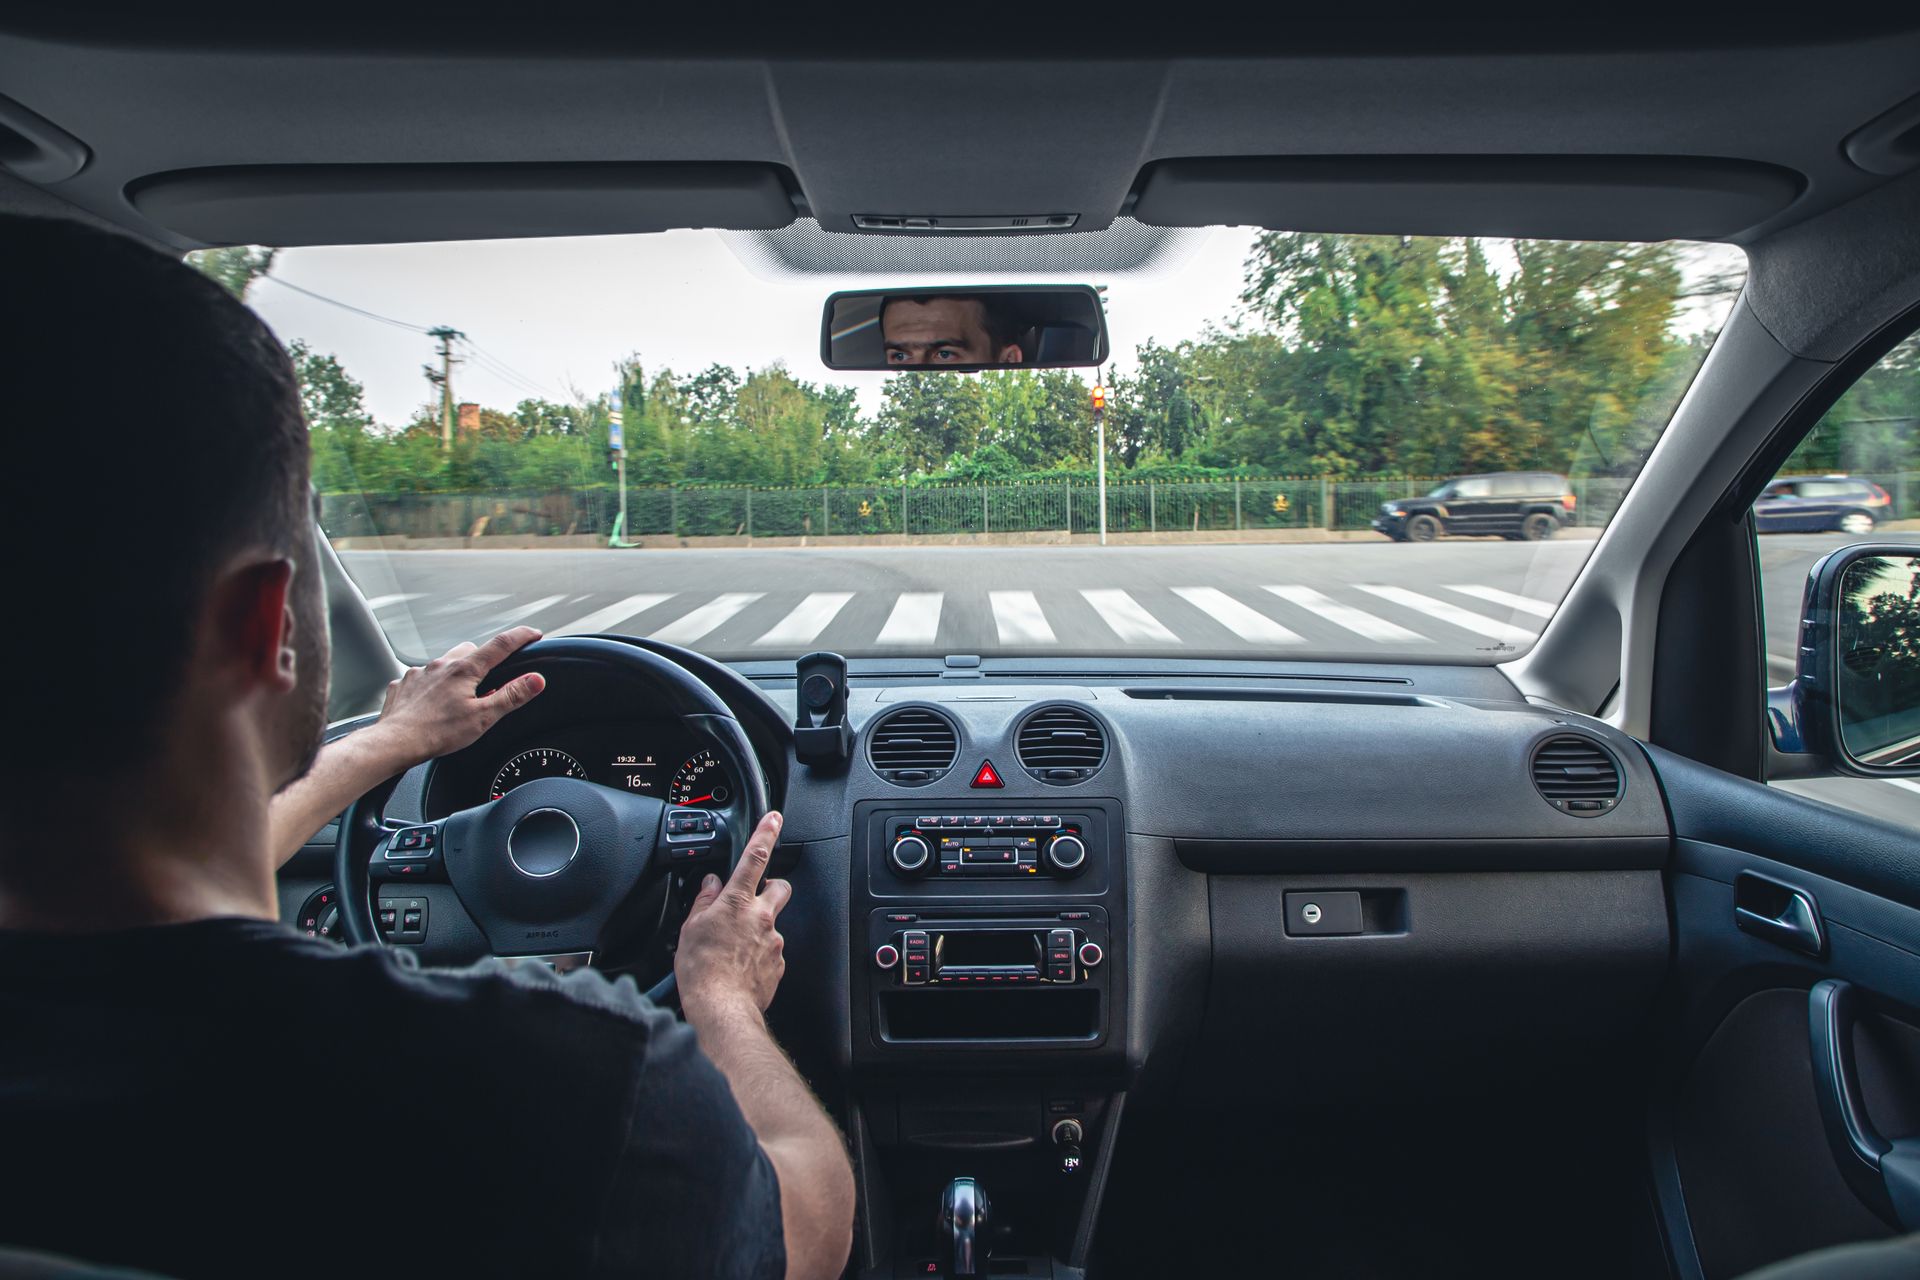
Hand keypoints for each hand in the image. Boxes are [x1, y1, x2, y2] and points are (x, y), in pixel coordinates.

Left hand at [365, 627, 546, 770]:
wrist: (394, 742)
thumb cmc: (437, 732)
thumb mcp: (483, 717)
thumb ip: (512, 696)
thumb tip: (536, 680)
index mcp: (464, 670)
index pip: (500, 644)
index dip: (521, 637)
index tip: (533, 633)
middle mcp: (441, 665)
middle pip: (471, 650)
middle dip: (484, 659)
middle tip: (490, 679)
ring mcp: (419, 673)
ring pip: (445, 663)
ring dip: (456, 672)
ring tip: (459, 696)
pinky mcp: (404, 684)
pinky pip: (423, 677)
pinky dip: (432, 685)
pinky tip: (433, 702)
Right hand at [675, 812, 789, 1021]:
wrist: (722, 1010)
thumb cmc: (701, 972)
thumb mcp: (690, 929)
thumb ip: (703, 902)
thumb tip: (709, 885)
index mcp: (737, 903)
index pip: (755, 857)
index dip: (766, 833)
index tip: (774, 818)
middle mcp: (761, 917)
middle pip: (779, 887)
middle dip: (772, 886)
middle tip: (755, 897)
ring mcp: (773, 941)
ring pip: (772, 922)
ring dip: (758, 928)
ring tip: (734, 947)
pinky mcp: (778, 963)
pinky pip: (771, 950)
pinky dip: (758, 954)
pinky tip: (741, 965)